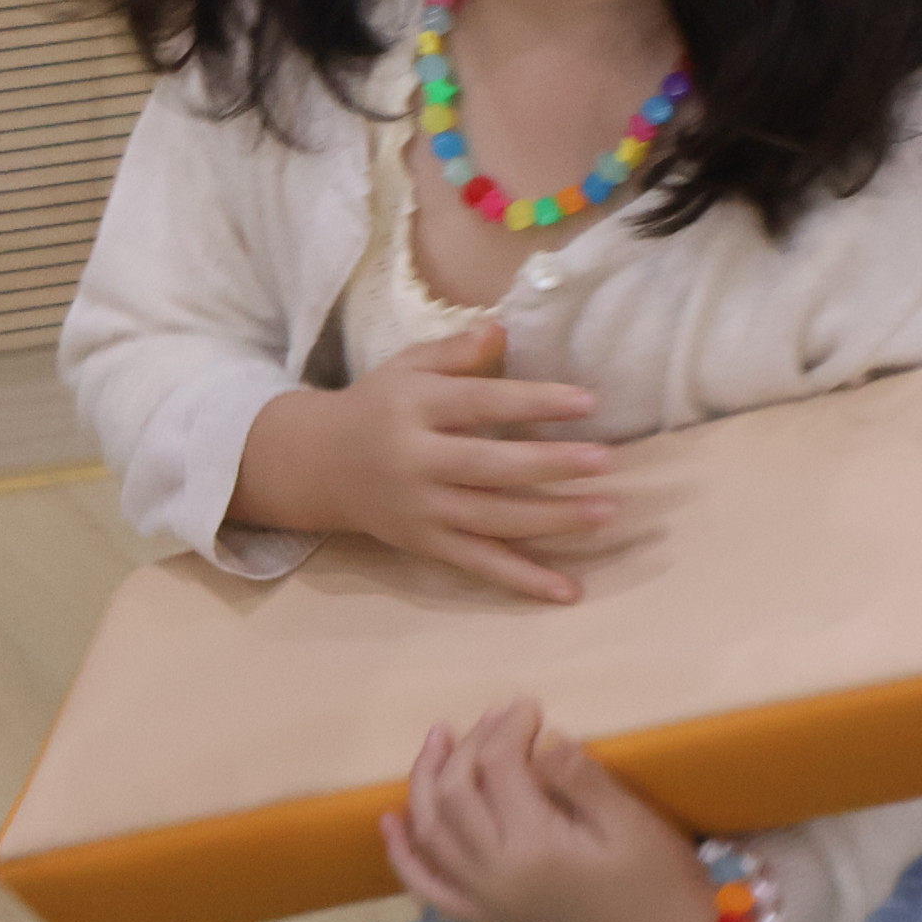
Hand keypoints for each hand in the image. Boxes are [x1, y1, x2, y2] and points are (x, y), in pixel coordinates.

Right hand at [317, 324, 613, 603]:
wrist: (316, 465)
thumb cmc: (376, 407)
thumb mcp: (405, 368)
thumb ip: (453, 352)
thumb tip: (503, 330)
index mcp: (412, 408)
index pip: (480, 403)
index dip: (534, 402)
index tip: (588, 402)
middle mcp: (415, 462)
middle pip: (490, 467)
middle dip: (550, 465)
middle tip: (605, 461)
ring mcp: (421, 509)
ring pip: (492, 520)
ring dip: (551, 519)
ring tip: (604, 510)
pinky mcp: (424, 545)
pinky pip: (479, 564)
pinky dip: (523, 580)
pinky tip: (568, 591)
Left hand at [379, 700, 719, 921]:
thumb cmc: (659, 880)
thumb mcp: (629, 821)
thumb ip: (577, 777)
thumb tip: (537, 738)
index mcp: (534, 847)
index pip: (498, 767)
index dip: (508, 726)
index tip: (530, 705)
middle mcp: (494, 876)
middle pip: (455, 792)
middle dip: (469, 746)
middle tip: (496, 717)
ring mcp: (483, 903)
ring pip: (431, 831)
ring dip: (426, 782)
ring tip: (439, 741)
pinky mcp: (484, 921)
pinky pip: (427, 887)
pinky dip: (404, 854)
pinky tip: (392, 821)